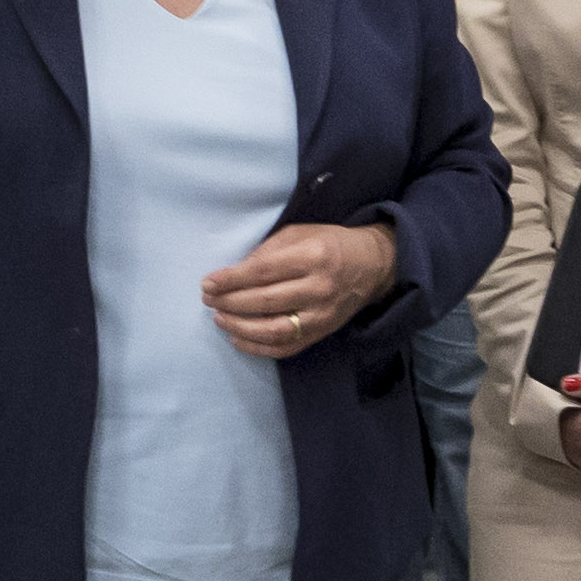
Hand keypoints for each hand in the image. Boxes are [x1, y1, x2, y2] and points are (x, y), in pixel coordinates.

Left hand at [202, 222, 396, 358]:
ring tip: (219, 318)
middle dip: (231, 302)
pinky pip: (286, 347)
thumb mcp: (300, 233)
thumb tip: (234, 273)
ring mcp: (322, 315)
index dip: (232, 279)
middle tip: (208, 299)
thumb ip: (268, 251)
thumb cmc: (329, 243)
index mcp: (312, 257)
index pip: (264, 272)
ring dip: (241, 327)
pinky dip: (258, 347)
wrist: (372, 266)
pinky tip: (237, 338)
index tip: (208, 282)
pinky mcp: (322, 333)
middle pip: (266, 301)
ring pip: (275, 330)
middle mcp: (319, 288)